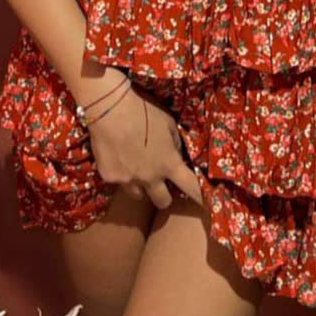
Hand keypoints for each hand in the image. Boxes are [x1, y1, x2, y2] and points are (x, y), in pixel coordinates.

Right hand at [88, 86, 203, 211]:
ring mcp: (128, 180)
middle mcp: (150, 178)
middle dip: (163, 195)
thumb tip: (175, 154)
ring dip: (140, 186)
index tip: (206, 205)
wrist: (111, 110)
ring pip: (138, 195)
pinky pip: (118, 181)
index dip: (200, 198)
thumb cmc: (144, 112)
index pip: (191, 188)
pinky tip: (115, 155)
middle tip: (159, 183)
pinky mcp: (109, 178)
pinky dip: (119, 173)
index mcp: (169, 164)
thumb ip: (175, 143)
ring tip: (134, 167)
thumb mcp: (168, 123)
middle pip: (162, 202)